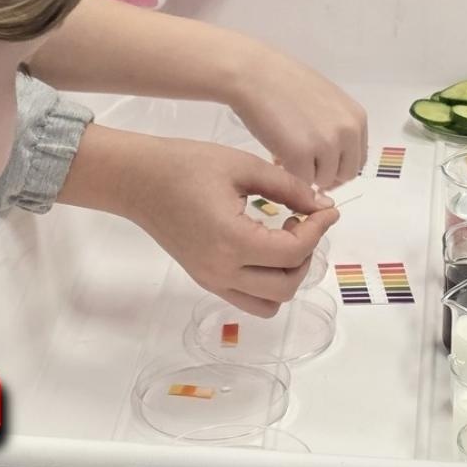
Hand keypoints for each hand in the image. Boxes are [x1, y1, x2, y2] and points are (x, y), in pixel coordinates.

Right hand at [121, 138, 340, 316]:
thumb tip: (322, 205)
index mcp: (231, 241)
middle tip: (305, 220)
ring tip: (286, 237)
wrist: (138, 179)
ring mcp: (211, 280)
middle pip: (287, 285)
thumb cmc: (186, 164)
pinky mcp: (205, 279)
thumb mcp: (243, 166)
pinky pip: (247, 299)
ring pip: (270, 303)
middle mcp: (221, 271)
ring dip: (289, 275)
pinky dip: (268, 283)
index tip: (328, 208)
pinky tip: (266, 247)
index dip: (319, 229)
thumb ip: (288, 188)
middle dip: (307, 254)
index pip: (292, 252)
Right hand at [212, 34, 367, 188]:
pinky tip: (276, 156)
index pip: (357, 159)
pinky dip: (288, 174)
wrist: (254, 74)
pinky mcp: (300, 155)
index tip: (318, 162)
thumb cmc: (284, 82)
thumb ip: (338, 127)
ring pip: (322, 181)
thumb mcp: (327, 101)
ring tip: (285, 154)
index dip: (336, 165)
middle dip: (323, 174)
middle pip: (345, 174)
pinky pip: (300, 182)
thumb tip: (335, 158)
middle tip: (302, 164)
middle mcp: (348, 132)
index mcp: (356, 118)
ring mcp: (326, 144)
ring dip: (305, 174)